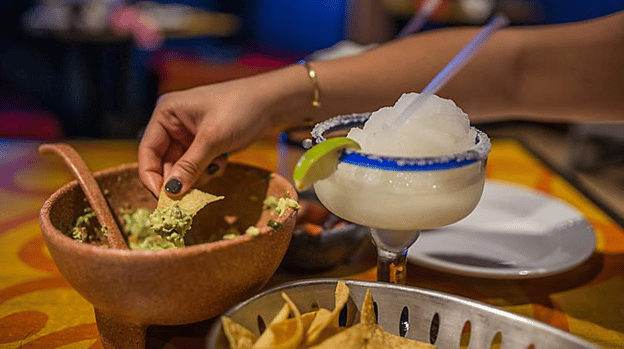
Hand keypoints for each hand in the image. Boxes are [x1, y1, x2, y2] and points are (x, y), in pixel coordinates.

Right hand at [138, 76, 279, 197]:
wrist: (273, 102)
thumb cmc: (241, 110)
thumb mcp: (213, 139)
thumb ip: (189, 166)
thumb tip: (170, 193)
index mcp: (166, 113)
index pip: (148, 151)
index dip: (151, 177)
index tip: (163, 200)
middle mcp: (173, 123)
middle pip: (164, 162)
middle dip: (180, 178)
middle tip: (193, 195)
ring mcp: (190, 133)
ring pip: (182, 167)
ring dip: (198, 173)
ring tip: (218, 164)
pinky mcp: (206, 142)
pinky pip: (198, 164)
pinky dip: (209, 168)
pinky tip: (224, 160)